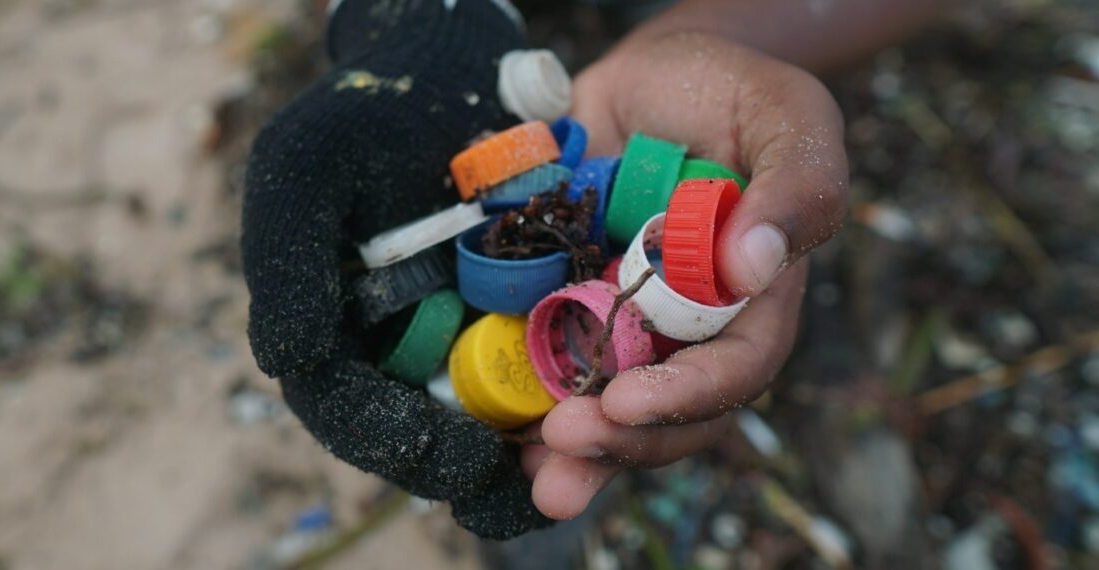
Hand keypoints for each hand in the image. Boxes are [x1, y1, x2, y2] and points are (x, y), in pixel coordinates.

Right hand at [241, 0, 551, 538]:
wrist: (444, 70)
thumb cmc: (361, 117)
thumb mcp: (303, 173)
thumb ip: (287, 267)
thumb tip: (288, 364)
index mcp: (339, 336)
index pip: (354, 415)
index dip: (401, 447)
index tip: (456, 463)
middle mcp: (401, 350)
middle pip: (429, 437)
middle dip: (476, 472)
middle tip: (529, 487)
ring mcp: (466, 336)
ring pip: (496, 416)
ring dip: (535, 451)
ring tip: (580, 464)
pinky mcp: (529, 311)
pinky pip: (554, 364)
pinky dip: (580, 390)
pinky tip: (617, 404)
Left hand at [523, 32, 847, 518]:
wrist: (654, 76)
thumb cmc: (733, 91)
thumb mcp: (787, 116)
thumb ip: (796, 184)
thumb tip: (756, 264)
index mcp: (753, 299)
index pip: (735, 370)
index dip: (686, 397)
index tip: (626, 401)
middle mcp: (690, 327)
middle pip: (670, 413)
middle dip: (620, 443)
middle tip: (562, 443)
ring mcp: (627, 320)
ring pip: (611, 409)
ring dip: (576, 452)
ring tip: (535, 475)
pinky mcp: (570, 302)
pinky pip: (551, 364)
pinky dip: (526, 401)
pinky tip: (501, 430)